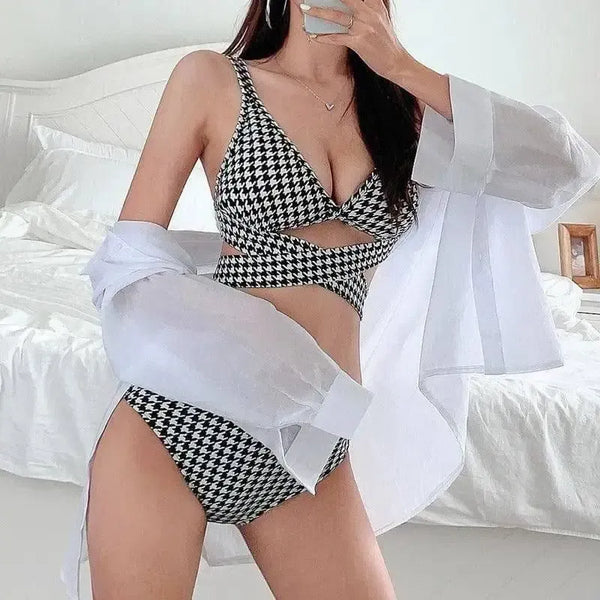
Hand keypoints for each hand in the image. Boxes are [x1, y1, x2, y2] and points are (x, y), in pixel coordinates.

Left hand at [299, 0, 415, 80]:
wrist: (397, 62)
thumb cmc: (386, 42)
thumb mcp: (381, 19)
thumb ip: (369, 8)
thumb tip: (349, 6)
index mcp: (375, 5)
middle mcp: (369, 13)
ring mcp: (364, 27)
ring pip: (337, 16)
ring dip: (318, 12)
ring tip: (304, 9)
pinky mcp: (360, 43)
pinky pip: (337, 38)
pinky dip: (324, 37)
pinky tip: (313, 35)